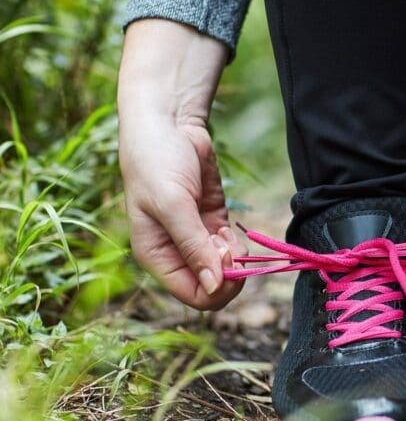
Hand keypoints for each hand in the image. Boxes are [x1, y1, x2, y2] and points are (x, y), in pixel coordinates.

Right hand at [118, 20, 245, 309]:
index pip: (192, 295)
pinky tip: (226, 227)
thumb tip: (213, 286)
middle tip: (227, 245)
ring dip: (232, 256)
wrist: (169, 125)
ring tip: (223, 232)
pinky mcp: (211, 223)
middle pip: (211, 285)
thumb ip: (193, 246)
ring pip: (224, 269)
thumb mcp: (172, 205)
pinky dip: (235, 243)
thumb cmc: (157, 163)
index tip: (227, 264)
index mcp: (156, 255)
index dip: (216, 289)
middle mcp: (175, 252)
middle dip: (227, 272)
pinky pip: (230, 249)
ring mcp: (195, 239)